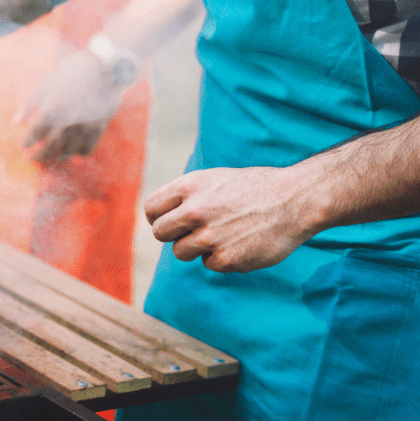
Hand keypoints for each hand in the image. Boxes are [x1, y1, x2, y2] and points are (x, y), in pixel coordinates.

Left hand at [17, 49, 126, 163]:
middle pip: (50, 147)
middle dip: (40, 156)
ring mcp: (83, 127)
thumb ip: (30, 104)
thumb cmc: (71, 72)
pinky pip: (87, 149)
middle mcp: (65, 123)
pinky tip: (74, 154)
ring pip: (68, 152)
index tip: (24, 146)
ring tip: (52, 162)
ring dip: (57, 158)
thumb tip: (15, 122)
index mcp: (51, 110)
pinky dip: (79, 155)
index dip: (28, 142)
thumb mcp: (46, 84)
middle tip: (34, 160)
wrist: (103, 68)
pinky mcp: (98, 129)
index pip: (35, 134)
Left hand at [144, 165, 321, 272]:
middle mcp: (194, 211)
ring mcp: (210, 236)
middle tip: (191, 233)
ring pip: (181, 252)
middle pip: (160, 233)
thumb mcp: (212, 179)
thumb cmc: (252, 188)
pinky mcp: (227, 259)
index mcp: (189, 186)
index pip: (151, 209)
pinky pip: (209, 264)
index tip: (167, 222)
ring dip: (196, 248)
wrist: (292, 200)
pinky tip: (239, 243)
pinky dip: (221, 258)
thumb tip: (162, 215)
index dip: (157, 218)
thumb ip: (186, 196)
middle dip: (173, 235)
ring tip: (220, 235)